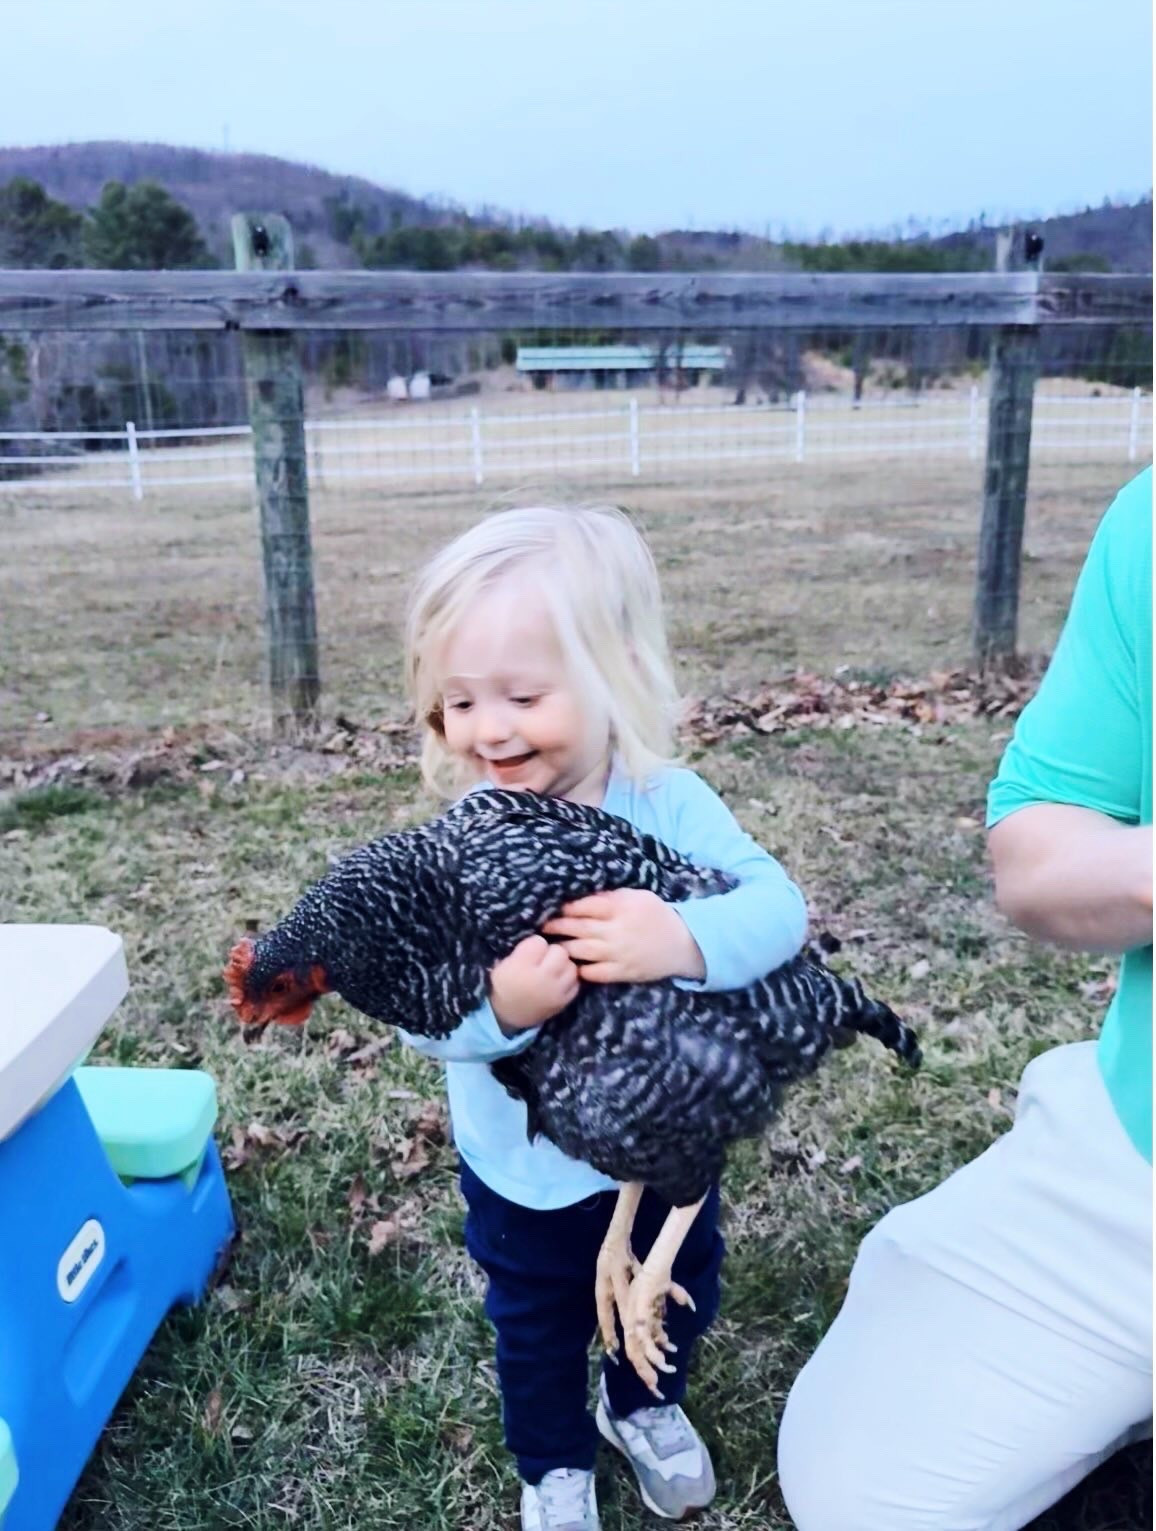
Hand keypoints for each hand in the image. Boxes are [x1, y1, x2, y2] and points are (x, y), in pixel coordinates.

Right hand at [490, 935, 579, 1030]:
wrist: (508, 1015)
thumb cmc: (504, 985)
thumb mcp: (502, 964)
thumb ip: (519, 949)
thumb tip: (538, 934)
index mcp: (521, 966)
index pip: (539, 942)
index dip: (535, 944)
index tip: (530, 950)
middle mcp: (541, 978)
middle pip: (559, 951)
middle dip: (552, 952)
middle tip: (544, 959)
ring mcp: (555, 991)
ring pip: (571, 966)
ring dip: (563, 965)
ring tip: (553, 970)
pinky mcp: (564, 1001)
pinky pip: (575, 982)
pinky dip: (568, 980)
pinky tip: (558, 981)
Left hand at [542, 889, 705, 983]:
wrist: (684, 944)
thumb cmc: (658, 915)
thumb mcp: (638, 896)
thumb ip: (612, 896)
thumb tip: (584, 894)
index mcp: (620, 909)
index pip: (585, 906)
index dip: (566, 907)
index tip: (553, 906)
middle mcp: (616, 931)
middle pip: (577, 928)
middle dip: (556, 926)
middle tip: (542, 925)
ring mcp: (618, 954)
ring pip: (581, 951)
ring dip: (563, 948)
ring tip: (552, 945)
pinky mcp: (622, 972)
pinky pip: (594, 973)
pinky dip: (580, 970)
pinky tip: (572, 966)